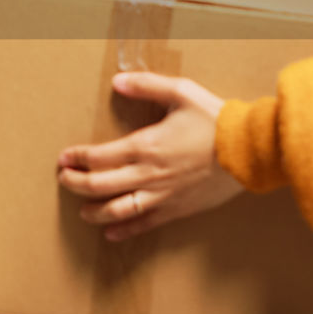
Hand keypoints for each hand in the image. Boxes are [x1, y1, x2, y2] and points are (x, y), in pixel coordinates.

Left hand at [57, 72, 243, 240]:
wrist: (249, 151)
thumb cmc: (216, 120)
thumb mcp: (181, 92)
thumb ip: (147, 86)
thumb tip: (117, 81)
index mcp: (145, 145)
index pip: (97, 157)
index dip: (76, 158)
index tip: (64, 157)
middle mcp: (148, 174)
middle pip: (99, 185)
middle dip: (74, 183)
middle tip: (63, 179)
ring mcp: (161, 195)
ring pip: (117, 210)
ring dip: (94, 211)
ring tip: (82, 210)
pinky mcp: (177, 209)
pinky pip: (145, 224)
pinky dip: (124, 230)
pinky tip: (111, 233)